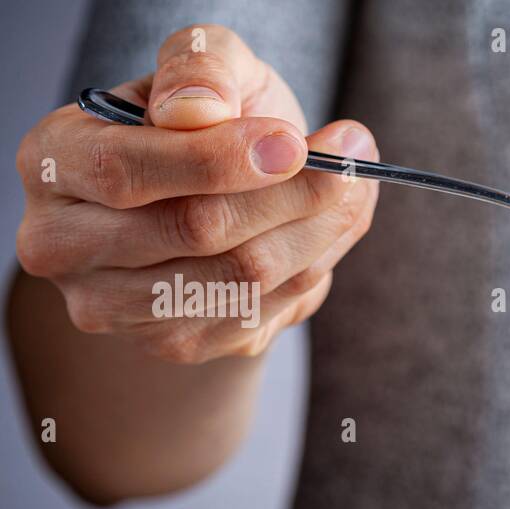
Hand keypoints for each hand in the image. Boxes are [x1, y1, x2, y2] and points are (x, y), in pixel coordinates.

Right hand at [15, 23, 377, 363]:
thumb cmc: (204, 118)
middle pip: (196, 231)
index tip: (296, 142)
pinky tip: (333, 227)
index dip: (219, 159)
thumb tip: (199, 112)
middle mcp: (66, 245)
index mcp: (57, 162)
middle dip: (291, 194)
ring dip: (318, 232)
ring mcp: (117, 306)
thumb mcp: (203, 66)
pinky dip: (315, 265)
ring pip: (242, 279)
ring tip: (354, 186)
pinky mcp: (175, 342)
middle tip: (352, 160)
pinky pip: (264, 312)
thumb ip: (199, 68)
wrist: (213, 190)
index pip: (128, 171)